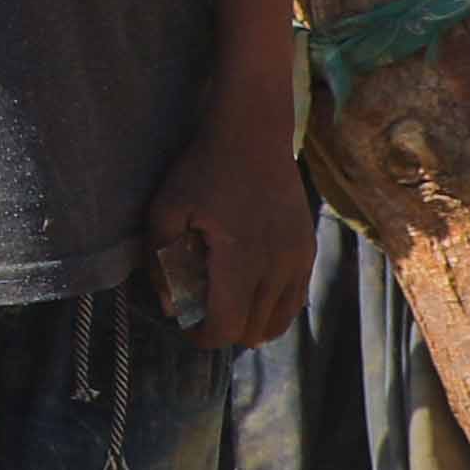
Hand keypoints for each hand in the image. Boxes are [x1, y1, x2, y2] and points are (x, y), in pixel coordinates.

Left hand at [147, 98, 314, 352]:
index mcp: (240, 261)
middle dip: (223, 331)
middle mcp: (276, 267)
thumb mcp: (166, 210)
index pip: (226, 328)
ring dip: (251, 323)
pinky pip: (296, 299)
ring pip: (279, 321)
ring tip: (227, 305)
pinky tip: (251, 290)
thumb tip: (170, 306)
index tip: (185, 324)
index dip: (201, 336)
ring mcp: (298, 260)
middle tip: (201, 311)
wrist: (253, 133)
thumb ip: (161, 263)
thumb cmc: (203, 169)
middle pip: (252, 331)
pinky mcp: (307, 250)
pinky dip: (274, 306)